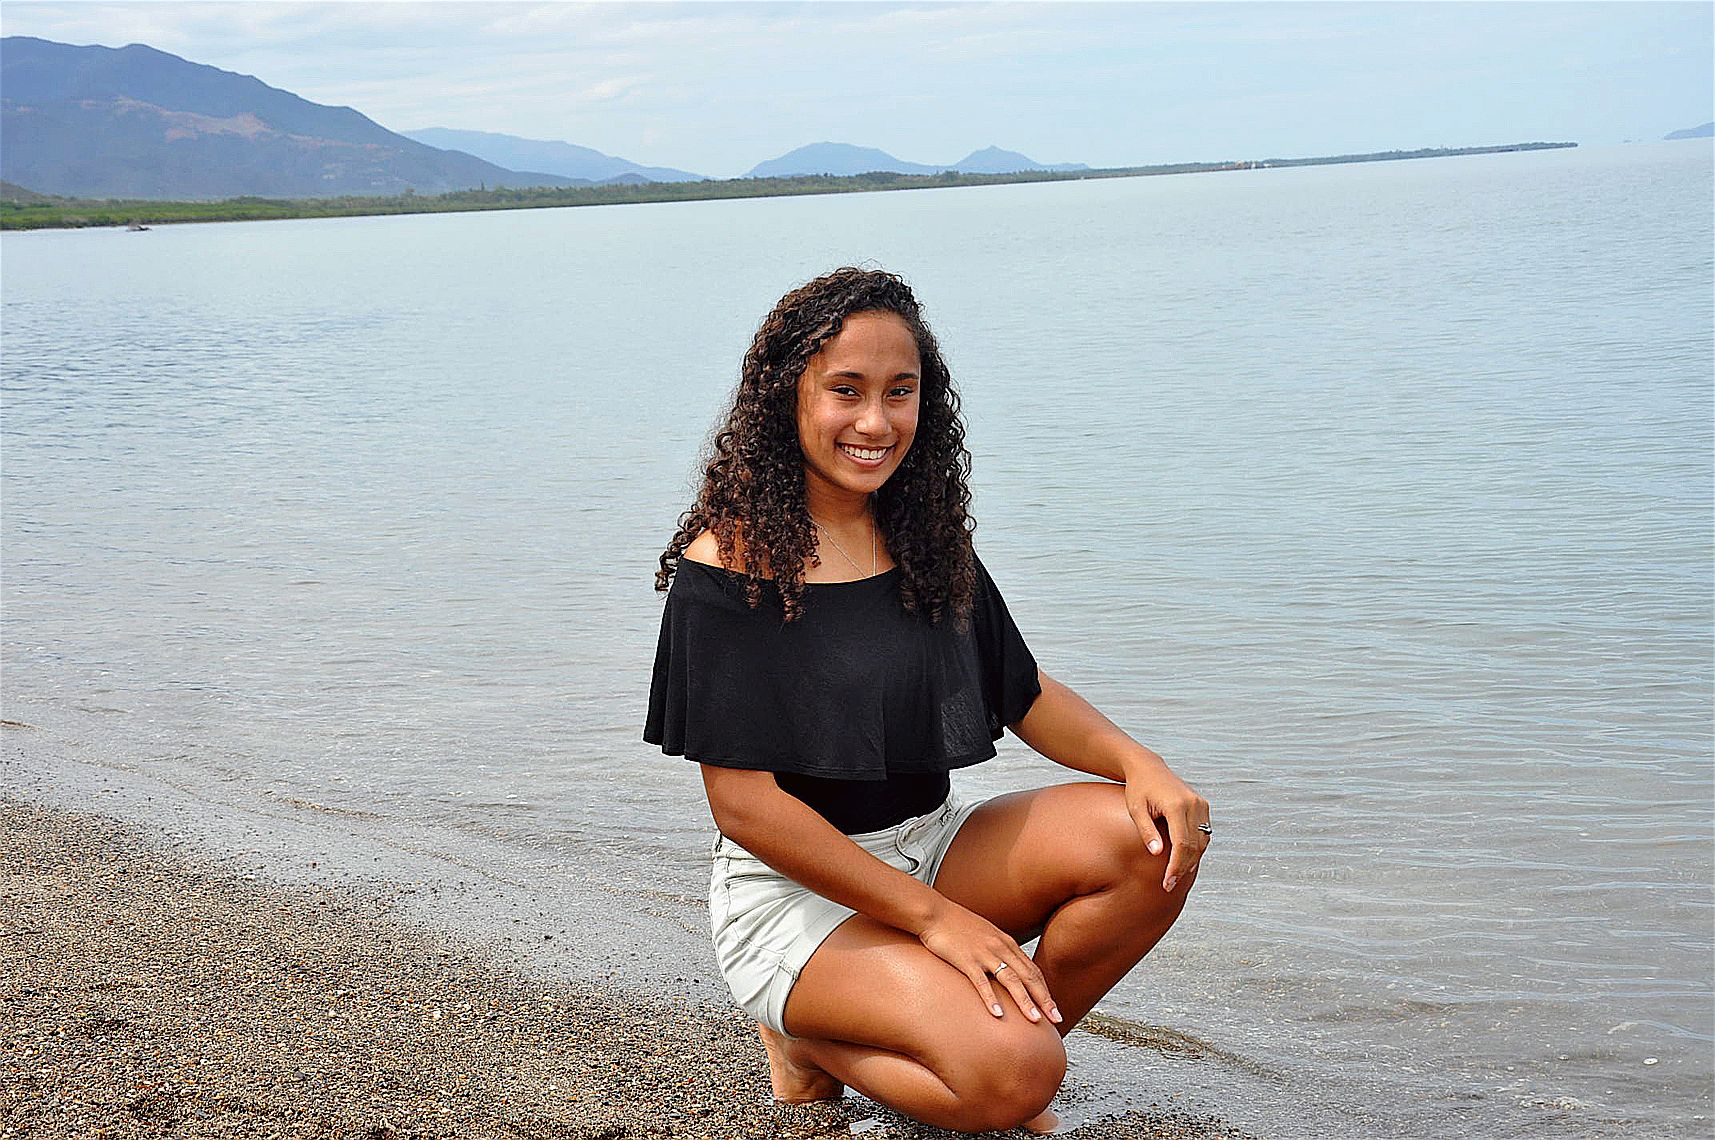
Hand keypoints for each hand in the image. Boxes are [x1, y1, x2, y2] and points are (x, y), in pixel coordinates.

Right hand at [916, 902, 1061, 1024]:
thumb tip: (1007, 969)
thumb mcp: (985, 935)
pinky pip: (981, 982)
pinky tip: (998, 1014)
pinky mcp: (966, 959)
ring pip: (1011, 980)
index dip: (1045, 990)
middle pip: (1028, 977)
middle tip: (1056, 1018)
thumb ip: (998, 950)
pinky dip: (991, 998)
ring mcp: (984, 953)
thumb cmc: (957, 924)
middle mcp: (1000, 947)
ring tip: (1035, 1020)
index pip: (1033, 970)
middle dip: (1044, 999)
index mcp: (1006, 943)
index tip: (1053, 1008)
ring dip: (1025, 1001)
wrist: (934, 912)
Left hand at [1123, 765, 1210, 892]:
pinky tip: (1183, 859)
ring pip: (1202, 841)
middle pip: (1194, 846)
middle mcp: (1194, 804)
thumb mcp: (1136, 810)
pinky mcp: (1203, 805)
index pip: (1182, 844)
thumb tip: (1157, 854)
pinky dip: (1196, 848)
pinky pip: (1203, 832)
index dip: (1176, 867)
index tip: (1167, 882)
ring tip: (1175, 874)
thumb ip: (1147, 831)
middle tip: (1169, 884)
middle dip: (1183, 868)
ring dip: (1191, 860)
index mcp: (1177, 805)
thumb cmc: (1138, 788)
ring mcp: (1201, 804)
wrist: (1148, 768)